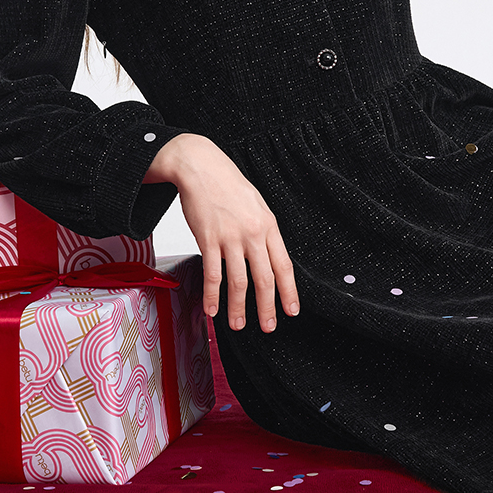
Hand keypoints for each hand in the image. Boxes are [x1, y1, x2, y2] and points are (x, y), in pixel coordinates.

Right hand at [151, 134, 299, 332]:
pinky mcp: (208, 238)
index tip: (291, 310)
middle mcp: (253, 233)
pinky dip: (212, 295)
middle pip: (265, 278)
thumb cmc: (228, 185)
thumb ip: (263, 231)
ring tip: (237, 324)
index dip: (289, 292)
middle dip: (267, 307)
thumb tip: (269, 258)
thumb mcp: (257, 205)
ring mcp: (230, 236)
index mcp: (269, 225)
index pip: (284, 265)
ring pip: (239, 281)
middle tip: (268, 326)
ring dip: (238, 307)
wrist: (201, 166)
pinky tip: (211, 309)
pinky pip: (212, 274)